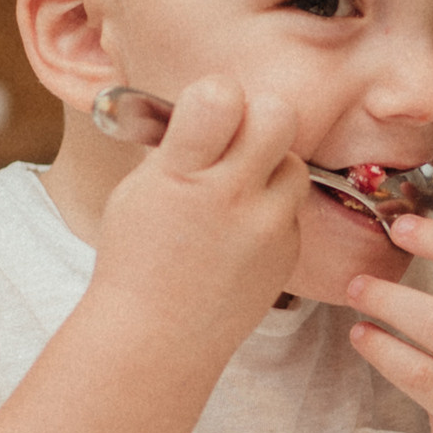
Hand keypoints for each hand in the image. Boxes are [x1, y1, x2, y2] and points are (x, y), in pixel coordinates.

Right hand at [88, 76, 304, 352]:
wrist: (157, 339)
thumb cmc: (138, 259)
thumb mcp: (139, 189)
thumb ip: (181, 144)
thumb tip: (214, 102)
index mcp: (182, 175)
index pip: (220, 96)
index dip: (216, 94)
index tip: (206, 112)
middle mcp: (231, 198)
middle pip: (279, 115)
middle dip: (259, 118)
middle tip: (236, 142)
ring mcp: (267, 229)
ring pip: (294, 164)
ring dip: (269, 168)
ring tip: (236, 192)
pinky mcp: (289, 253)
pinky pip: (292, 210)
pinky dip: (270, 213)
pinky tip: (239, 235)